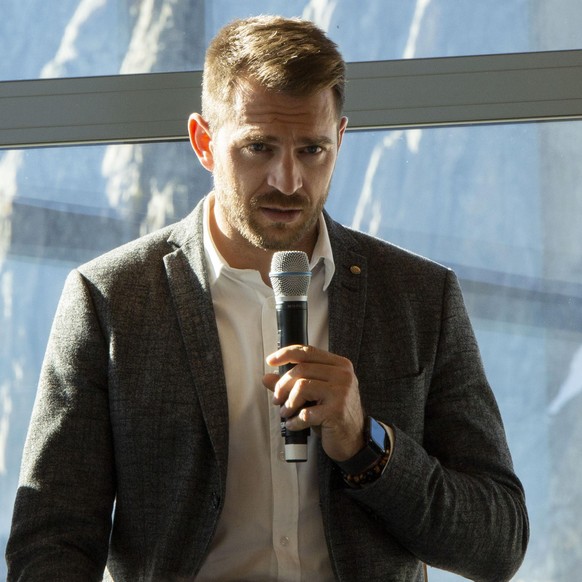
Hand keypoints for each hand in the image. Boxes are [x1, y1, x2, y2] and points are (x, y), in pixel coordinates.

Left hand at [263, 345, 365, 461]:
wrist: (354, 440)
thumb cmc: (333, 414)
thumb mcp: (314, 395)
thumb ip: (292, 384)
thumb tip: (267, 377)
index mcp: (339, 365)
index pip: (308, 352)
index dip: (286, 354)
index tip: (270, 361)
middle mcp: (343, 375)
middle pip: (301, 369)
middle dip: (282, 386)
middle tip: (277, 399)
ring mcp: (341, 393)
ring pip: (301, 387)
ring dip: (288, 403)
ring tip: (286, 413)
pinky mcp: (336, 412)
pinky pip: (305, 412)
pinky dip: (294, 421)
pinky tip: (294, 424)